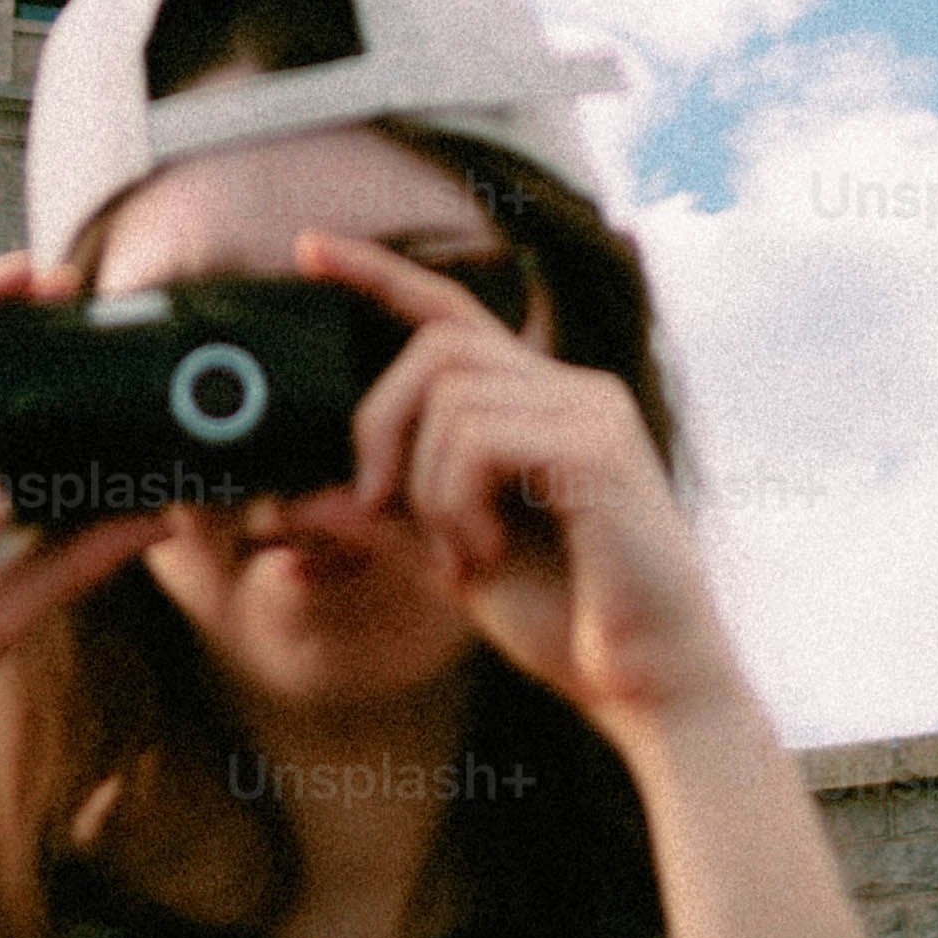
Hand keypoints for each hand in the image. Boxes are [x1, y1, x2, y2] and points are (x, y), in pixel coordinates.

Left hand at [304, 229, 749, 745]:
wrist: (652, 688)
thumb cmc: (569, 623)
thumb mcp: (450, 559)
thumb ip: (381, 518)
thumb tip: (286, 499)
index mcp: (541, 403)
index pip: (450, 313)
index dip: (375, 275)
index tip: (307, 249)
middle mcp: (572, 390)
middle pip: (435, 348)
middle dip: (379, 424)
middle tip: (376, 506)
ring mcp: (592, 413)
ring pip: (451, 399)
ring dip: (427, 489)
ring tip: (462, 554)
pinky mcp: (598, 449)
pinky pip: (481, 440)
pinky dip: (457, 504)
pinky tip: (486, 553)